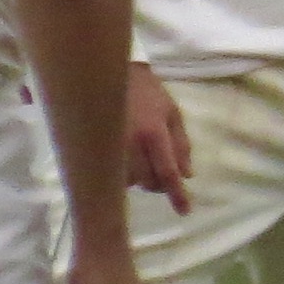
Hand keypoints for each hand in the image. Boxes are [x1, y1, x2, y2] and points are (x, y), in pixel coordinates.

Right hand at [123, 62, 191, 212]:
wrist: (111, 72)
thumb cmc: (147, 93)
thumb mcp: (172, 113)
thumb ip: (182, 144)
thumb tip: (188, 175)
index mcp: (154, 133)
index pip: (168, 172)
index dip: (177, 195)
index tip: (185, 211)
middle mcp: (131, 144)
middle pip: (148, 182)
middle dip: (159, 183)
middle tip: (162, 171)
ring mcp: (110, 147)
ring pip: (129, 182)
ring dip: (141, 179)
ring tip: (143, 160)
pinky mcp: (95, 147)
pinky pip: (112, 173)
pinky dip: (123, 173)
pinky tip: (126, 159)